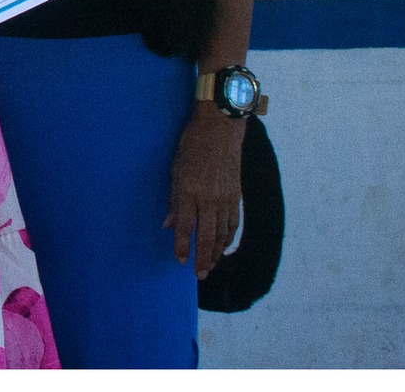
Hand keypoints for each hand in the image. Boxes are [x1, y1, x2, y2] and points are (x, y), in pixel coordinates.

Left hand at [166, 102, 245, 277]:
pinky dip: (229, 237)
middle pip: (206, 237)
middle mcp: (208, 199)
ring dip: (217, 252)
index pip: (184, 227)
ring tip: (211, 266)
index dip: (181, 246)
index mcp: (188, 191)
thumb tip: (167, 225)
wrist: (220, 130)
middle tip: (200, 275)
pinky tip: (224, 246)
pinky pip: (233, 223)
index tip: (180, 261)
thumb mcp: (175, 170)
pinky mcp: (236, 196)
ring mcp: (225, 198)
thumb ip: (173, 200)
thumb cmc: (191, 145)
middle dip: (202, 258)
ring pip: (223, 234)